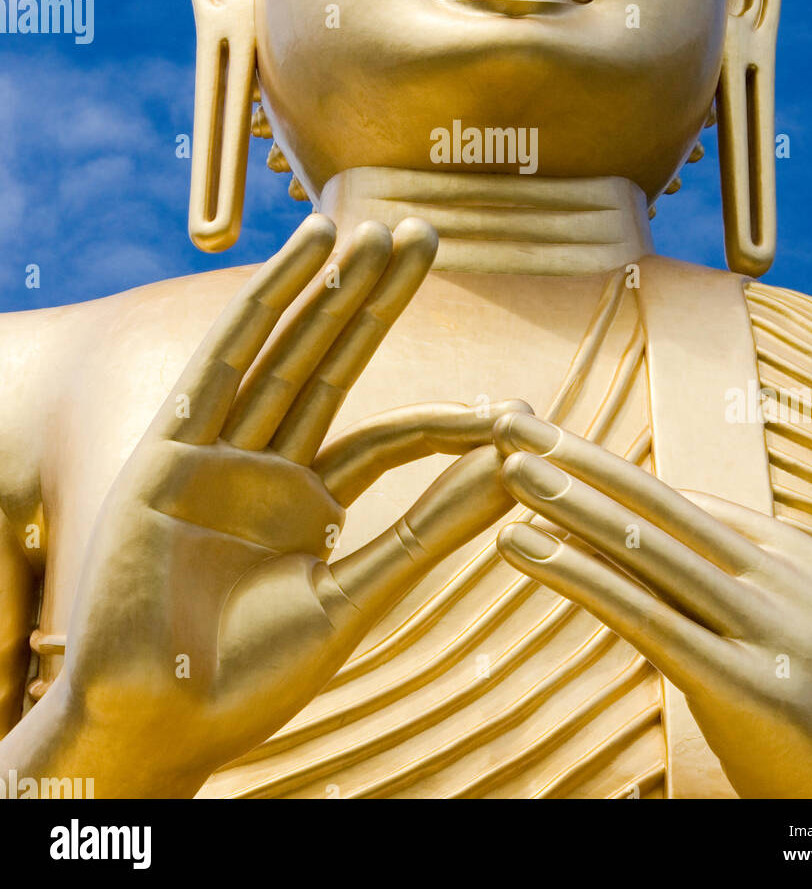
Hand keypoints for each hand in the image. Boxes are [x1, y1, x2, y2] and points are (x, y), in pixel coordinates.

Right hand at [11, 215, 518, 796]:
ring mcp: (217, 452)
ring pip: (285, 349)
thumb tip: (515, 470)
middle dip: (376, 298)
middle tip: (427, 232)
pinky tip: (305, 253)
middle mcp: (265, 465)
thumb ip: (428, 531)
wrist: (154, 724)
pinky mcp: (170, 448)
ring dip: (329, 286)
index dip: (448, 415)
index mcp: (308, 505)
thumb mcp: (353, 599)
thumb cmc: (249, 681)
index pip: (389, 436)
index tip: (514, 410)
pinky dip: (265, 303)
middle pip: (332, 362)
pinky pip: (224, 360)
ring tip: (378, 229)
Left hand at [494, 412, 811, 798]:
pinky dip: (579, 575)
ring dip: (571, 504)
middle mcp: (796, 585)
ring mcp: (777, 633)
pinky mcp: (749, 689)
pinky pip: (647, 618)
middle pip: (667, 509)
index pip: (695, 509)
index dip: (617, 476)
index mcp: (811, 564)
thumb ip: (743, 594)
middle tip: (516, 423)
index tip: (557, 445)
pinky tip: (526, 547)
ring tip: (509, 469)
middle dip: (585, 461)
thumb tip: (661, 550)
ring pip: (651, 552)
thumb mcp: (799, 641)